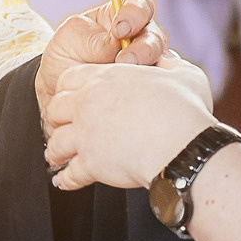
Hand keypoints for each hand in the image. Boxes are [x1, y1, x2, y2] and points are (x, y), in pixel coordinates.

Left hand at [36, 0, 166, 122]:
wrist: (61, 93)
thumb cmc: (64, 59)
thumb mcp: (70, 41)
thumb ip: (94, 39)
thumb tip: (118, 45)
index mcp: (121, 16)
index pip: (139, 4)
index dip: (135, 13)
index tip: (120, 29)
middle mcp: (140, 37)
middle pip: (156, 36)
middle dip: (144, 48)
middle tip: (125, 61)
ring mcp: (147, 63)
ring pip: (161, 63)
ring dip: (146, 70)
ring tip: (126, 82)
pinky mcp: (148, 86)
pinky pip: (159, 85)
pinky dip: (151, 89)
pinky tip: (135, 96)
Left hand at [43, 61, 216, 189]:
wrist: (183, 146)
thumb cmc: (186, 109)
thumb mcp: (183, 74)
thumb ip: (169, 64)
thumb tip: (166, 59)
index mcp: (105, 78)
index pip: (69, 77)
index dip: (67, 87)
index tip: (70, 95)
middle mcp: (88, 104)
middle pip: (54, 108)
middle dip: (56, 118)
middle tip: (60, 125)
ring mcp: (86, 135)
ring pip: (55, 142)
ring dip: (55, 150)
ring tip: (55, 156)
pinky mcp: (91, 164)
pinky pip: (69, 174)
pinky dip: (65, 179)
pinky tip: (62, 181)